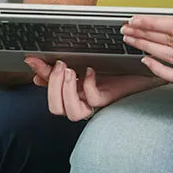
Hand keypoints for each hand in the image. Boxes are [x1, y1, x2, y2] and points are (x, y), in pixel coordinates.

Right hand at [24, 57, 160, 120]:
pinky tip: (92, 71)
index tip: (32, 59)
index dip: (40, 77)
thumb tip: (37, 69)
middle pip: (56, 109)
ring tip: (73, 72)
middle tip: (62, 66)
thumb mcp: (82, 63)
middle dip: (53, 86)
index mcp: (73, 93)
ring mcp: (94, 103)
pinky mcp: (108, 99)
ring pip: (72, 113)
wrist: (140, 69)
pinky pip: (93, 99)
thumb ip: (60, 68)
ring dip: (68, 91)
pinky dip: (89, 84)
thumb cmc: (113, 67)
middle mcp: (82, 101)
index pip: (49, 92)